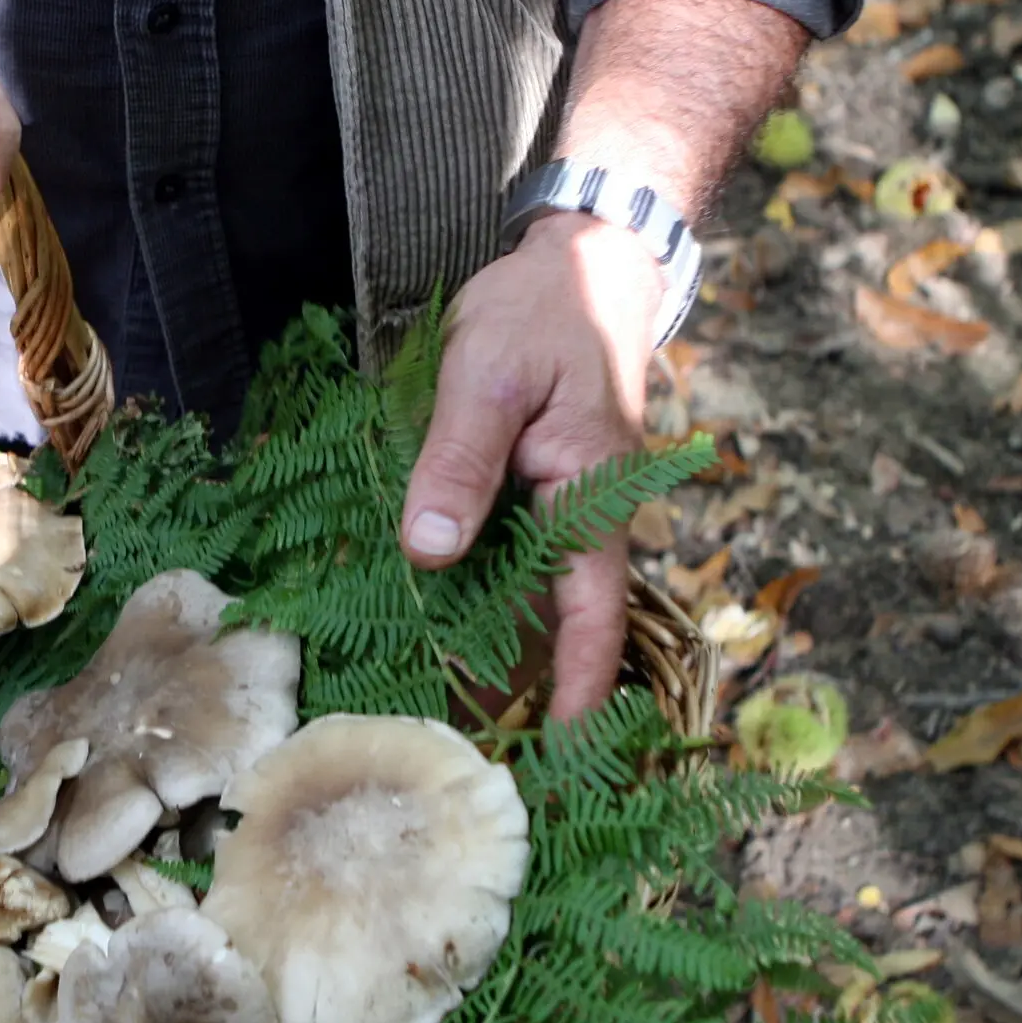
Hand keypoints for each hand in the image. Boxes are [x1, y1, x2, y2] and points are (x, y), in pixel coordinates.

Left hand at [399, 213, 663, 718]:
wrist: (581, 259)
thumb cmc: (542, 310)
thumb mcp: (486, 376)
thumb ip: (458, 463)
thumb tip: (427, 553)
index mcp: (592, 497)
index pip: (596, 615)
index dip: (581, 690)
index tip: (563, 757)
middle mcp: (586, 517)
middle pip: (558, 624)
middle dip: (522, 693)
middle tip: (470, 763)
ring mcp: (563, 509)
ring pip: (528, 598)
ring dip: (491, 652)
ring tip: (435, 720)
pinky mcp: (535, 496)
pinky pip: (509, 562)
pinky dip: (475, 600)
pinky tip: (425, 634)